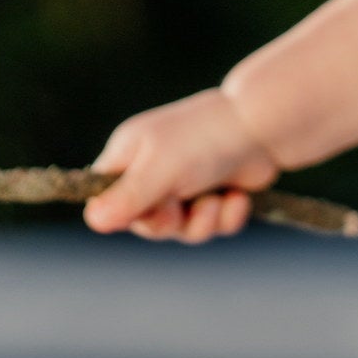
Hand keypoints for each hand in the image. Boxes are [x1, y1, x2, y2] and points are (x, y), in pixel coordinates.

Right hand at [83, 87, 281, 242]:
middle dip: (168, 224)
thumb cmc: (205, 141)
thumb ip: (128, 196)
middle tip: (181, 209)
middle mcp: (155, 169)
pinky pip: (213, 224)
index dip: (123, 215)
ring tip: (217, 202)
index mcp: (130, 155)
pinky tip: (238, 198)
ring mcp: (187, 182)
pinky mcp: (218, 192)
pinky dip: (227, 217)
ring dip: (202, 223)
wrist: (265, 127)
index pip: (104, 199)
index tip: (149, 209)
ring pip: (182, 229)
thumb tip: (92, 220)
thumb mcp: (160, 169)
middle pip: (146, 223)